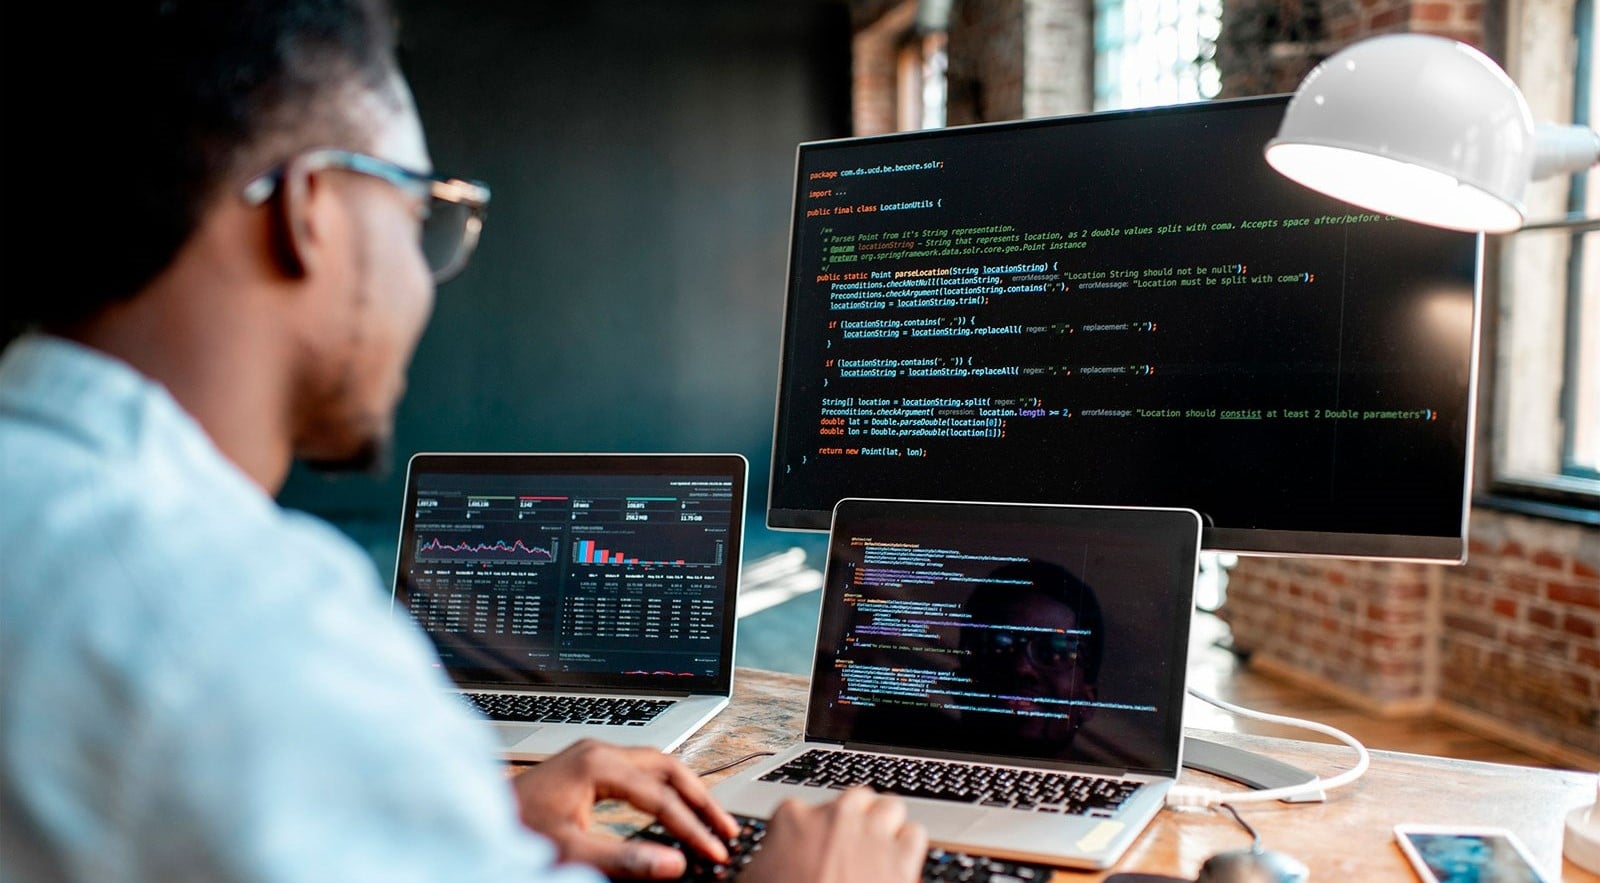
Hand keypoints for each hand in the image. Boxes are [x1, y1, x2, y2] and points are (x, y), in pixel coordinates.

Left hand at [511, 739, 739, 878]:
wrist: (476, 817)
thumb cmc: (515, 829)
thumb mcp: (572, 850)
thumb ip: (625, 858)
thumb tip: (673, 865)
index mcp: (598, 764)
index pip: (661, 797)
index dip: (692, 827)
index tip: (714, 852)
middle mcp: (599, 751)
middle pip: (669, 767)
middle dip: (701, 799)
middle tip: (726, 829)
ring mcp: (593, 755)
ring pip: (657, 765)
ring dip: (685, 791)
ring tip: (710, 818)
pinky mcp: (587, 766)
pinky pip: (639, 770)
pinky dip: (664, 788)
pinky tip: (672, 806)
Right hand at [740, 787, 926, 882]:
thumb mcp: (753, 879)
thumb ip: (765, 861)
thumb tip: (768, 863)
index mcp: (792, 818)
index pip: (803, 808)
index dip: (809, 830)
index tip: (810, 848)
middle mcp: (835, 818)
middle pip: (855, 798)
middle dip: (855, 817)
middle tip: (849, 842)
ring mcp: (870, 835)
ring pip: (890, 807)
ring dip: (885, 824)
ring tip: (879, 846)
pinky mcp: (900, 859)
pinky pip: (914, 835)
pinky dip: (907, 846)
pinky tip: (897, 862)